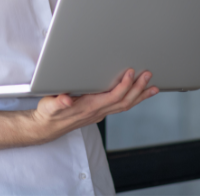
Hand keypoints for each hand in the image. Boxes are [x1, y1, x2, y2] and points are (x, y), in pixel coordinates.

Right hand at [30, 69, 158, 143]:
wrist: (46, 127)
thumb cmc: (48, 114)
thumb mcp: (49, 106)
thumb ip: (58, 103)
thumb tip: (66, 101)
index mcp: (88, 107)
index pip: (112, 97)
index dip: (124, 85)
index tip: (131, 73)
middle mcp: (97, 111)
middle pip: (124, 101)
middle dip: (138, 89)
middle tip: (148, 75)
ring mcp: (100, 113)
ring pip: (125, 106)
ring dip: (139, 96)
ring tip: (153, 87)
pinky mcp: (99, 112)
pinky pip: (120, 107)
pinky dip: (132, 100)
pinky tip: (138, 95)